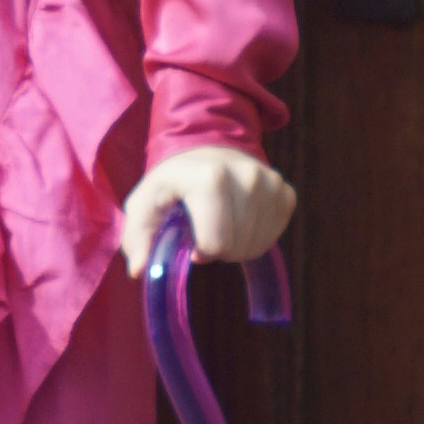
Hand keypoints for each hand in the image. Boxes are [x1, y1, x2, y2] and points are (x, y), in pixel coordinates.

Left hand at [117, 147, 294, 281]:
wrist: (206, 153)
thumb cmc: (173, 184)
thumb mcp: (144, 205)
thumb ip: (138, 238)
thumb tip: (140, 271)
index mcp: (210, 177)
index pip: (216, 243)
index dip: (200, 250)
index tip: (191, 237)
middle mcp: (246, 176)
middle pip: (237, 248)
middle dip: (218, 249)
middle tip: (206, 228)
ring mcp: (270, 183)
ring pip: (256, 246)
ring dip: (236, 245)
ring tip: (222, 223)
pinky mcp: (285, 192)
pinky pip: (273, 237)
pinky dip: (254, 238)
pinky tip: (240, 220)